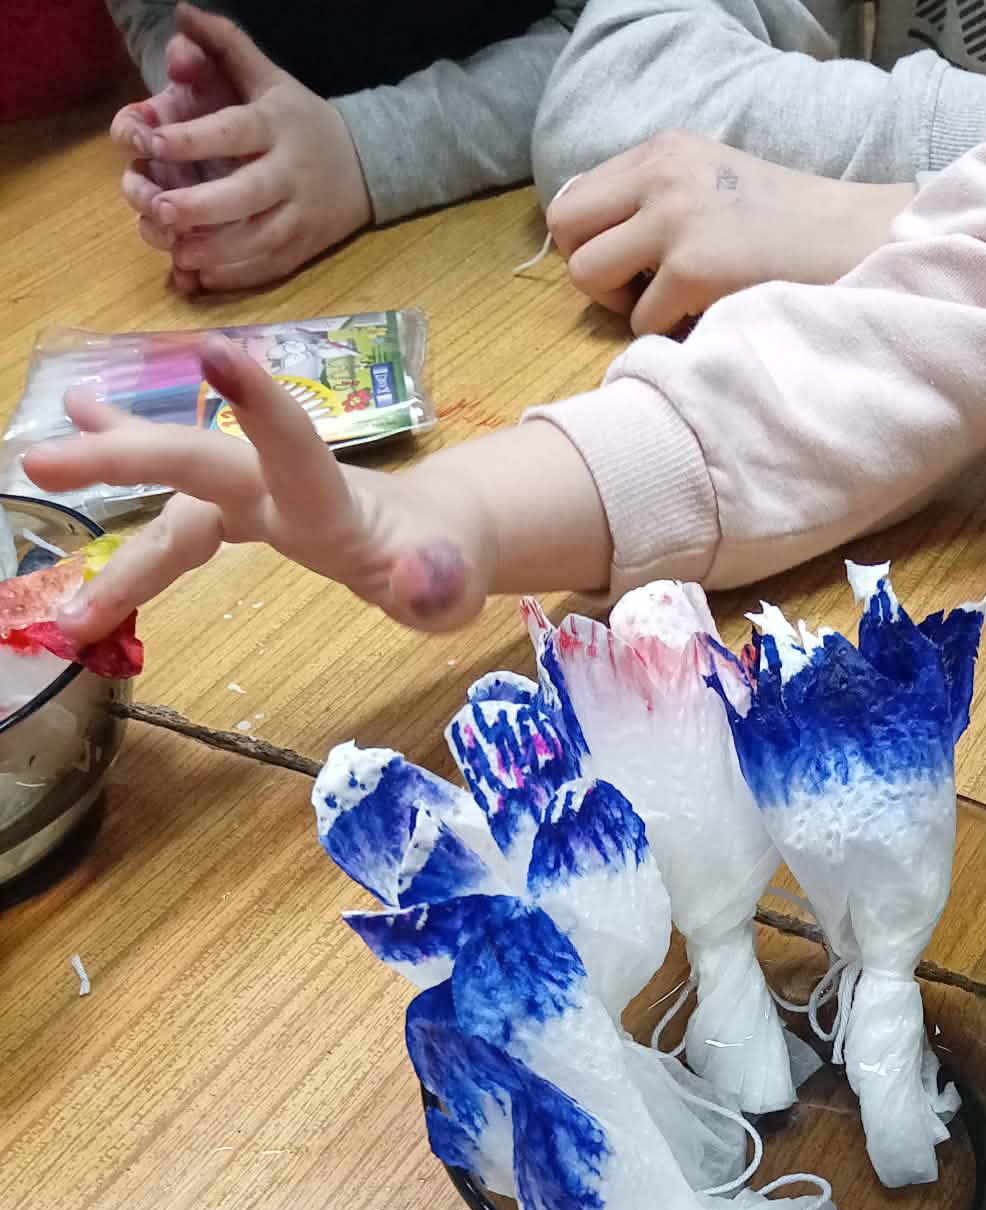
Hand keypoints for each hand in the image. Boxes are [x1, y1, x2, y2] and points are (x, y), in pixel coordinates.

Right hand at [22, 340, 494, 637]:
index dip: (260, 408)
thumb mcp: (451, 586)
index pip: (293, 452)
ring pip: (174, 490)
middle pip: (198, 464)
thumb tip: (422, 581)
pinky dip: (123, 498)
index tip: (218, 355)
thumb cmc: (441, 562)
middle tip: (42, 460)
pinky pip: (173, 517)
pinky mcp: (241, 510)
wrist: (435, 534)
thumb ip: (436, 585)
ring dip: (108, 475)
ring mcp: (254, 495)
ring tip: (37, 461)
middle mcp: (279, 488)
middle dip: (125, 458)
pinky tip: (70, 450)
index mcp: (329, 504)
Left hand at [112, 3, 370, 292]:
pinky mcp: (304, 250)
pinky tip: (202, 276)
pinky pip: (269, 268)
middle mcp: (290, 174)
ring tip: (177, 251)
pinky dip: (236, 276)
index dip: (191, 139)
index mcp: (277, 126)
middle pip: (248, 195)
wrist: (367, 165)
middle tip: (159, 210)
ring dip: (217, 250)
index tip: (150, 143)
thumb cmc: (303, 120)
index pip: (233, 132)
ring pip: (259, 240)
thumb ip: (226, 44)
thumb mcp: (270, 78)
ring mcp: (300, 217)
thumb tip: (182, 12)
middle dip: (203, 206)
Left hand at [548, 130, 914, 334]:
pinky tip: (709, 317)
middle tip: (637, 292)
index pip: (574, 197)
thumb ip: (654, 198)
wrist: (852, 238)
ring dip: (623, 306)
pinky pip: (640, 322)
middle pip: (566, 231)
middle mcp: (659, 173)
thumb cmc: (787, 226)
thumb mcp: (710, 184)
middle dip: (592, 273)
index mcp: (660, 151)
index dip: (590, 243)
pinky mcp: (691, 268)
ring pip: (589, 276)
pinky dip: (669, 334)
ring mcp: (673, 219)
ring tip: (672, 305)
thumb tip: (595, 243)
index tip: (630, 266)